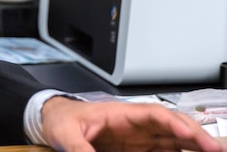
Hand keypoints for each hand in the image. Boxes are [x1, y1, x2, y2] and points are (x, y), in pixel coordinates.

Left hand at [41, 95, 226, 151]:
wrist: (51, 120)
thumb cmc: (60, 119)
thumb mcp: (65, 133)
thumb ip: (79, 148)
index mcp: (120, 113)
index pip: (154, 114)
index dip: (174, 123)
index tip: (189, 135)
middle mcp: (134, 124)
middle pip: (172, 126)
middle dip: (196, 135)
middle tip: (217, 150)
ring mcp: (138, 137)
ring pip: (174, 139)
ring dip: (195, 145)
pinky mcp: (137, 149)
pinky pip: (165, 150)